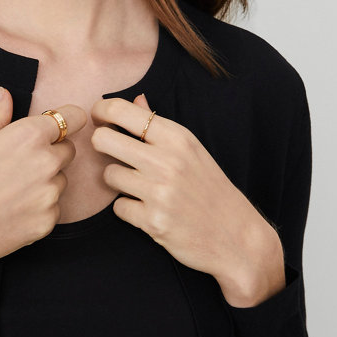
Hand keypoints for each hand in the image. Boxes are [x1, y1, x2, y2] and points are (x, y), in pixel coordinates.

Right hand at [0, 88, 86, 293]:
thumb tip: (4, 94)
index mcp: (28, 136)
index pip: (73, 117)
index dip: (65, 120)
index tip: (55, 128)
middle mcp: (46, 163)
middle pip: (68, 151)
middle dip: (50, 153)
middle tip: (17, 164)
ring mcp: (48, 196)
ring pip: (60, 182)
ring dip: (44, 183)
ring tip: (7, 192)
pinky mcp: (46, 224)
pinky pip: (52, 210)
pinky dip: (37, 210)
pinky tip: (8, 212)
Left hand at [90, 93, 285, 306]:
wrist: (237, 237)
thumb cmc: (211, 189)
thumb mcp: (192, 150)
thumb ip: (160, 125)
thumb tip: (136, 99)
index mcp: (178, 137)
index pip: (122, 111)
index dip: (101, 112)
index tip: (100, 120)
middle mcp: (167, 161)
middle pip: (103, 140)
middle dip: (101, 145)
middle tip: (111, 152)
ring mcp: (160, 192)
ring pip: (108, 175)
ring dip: (118, 181)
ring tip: (139, 187)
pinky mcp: (153, 221)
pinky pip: (118, 207)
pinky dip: (128, 209)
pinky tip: (148, 209)